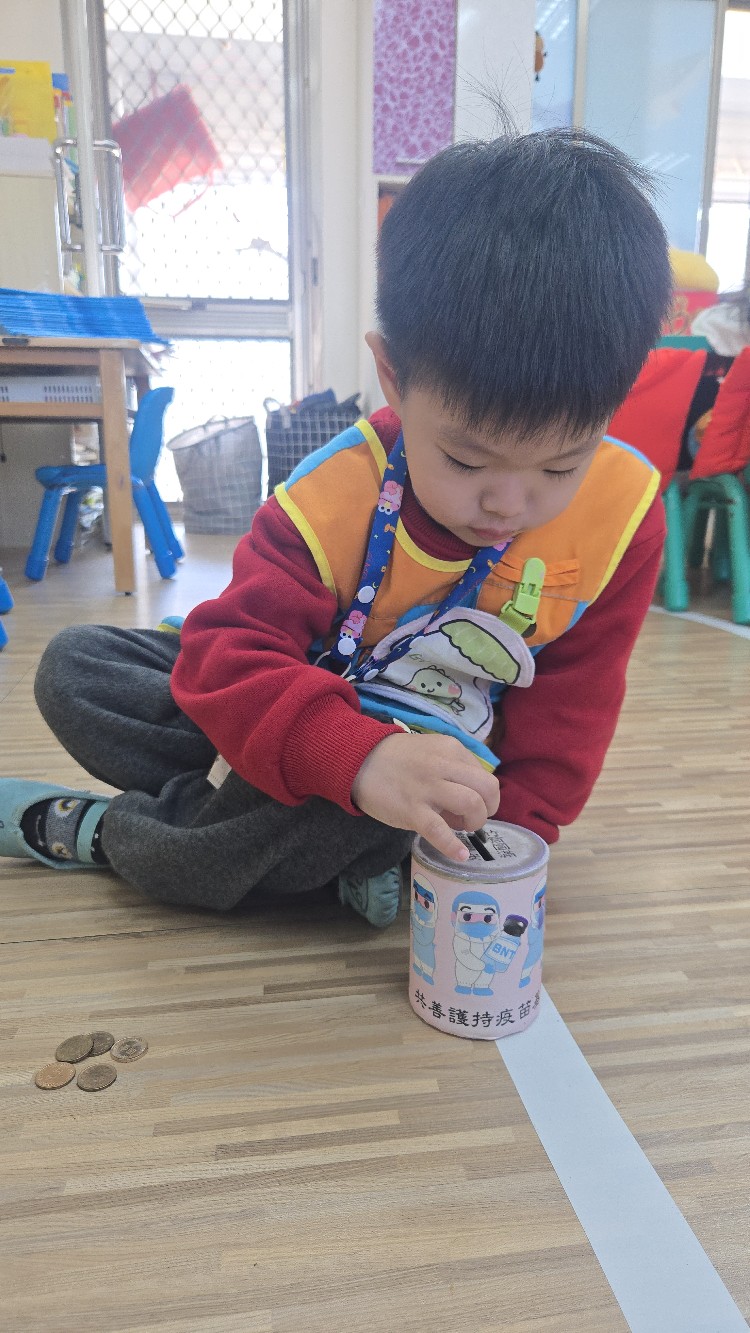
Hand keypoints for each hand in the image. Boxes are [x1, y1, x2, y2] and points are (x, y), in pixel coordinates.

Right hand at [351, 732, 499, 862]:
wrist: (357, 760)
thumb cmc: (395, 759)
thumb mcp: (430, 751)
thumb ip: (452, 768)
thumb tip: (469, 799)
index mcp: (450, 750)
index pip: (483, 774)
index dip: (483, 793)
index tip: (469, 803)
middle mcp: (444, 766)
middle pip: (487, 787)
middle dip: (489, 807)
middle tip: (474, 818)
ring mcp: (428, 789)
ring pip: (471, 804)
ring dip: (475, 821)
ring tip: (463, 828)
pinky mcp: (412, 811)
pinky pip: (439, 830)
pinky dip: (453, 846)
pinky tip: (460, 855)